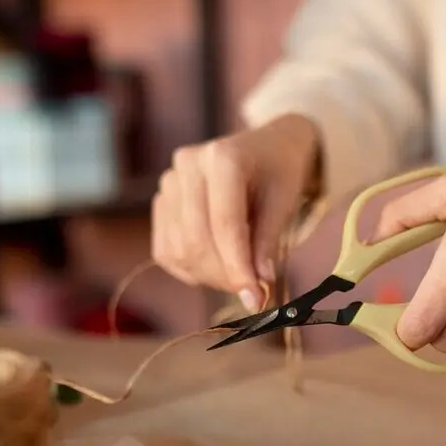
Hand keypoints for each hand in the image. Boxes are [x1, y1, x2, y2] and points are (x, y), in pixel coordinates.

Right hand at [152, 114, 320, 310]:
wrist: (266, 148)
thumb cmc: (280, 173)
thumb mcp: (284, 202)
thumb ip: (266, 243)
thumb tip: (256, 286)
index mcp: (221, 157)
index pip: (224, 223)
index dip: (238, 266)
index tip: (255, 298)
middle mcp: (187, 166)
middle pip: (195, 239)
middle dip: (223, 275)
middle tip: (251, 293)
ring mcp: (168, 183)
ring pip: (179, 250)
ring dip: (209, 276)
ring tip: (238, 276)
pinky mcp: (161, 204)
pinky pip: (166, 252)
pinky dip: (191, 270)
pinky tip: (216, 268)